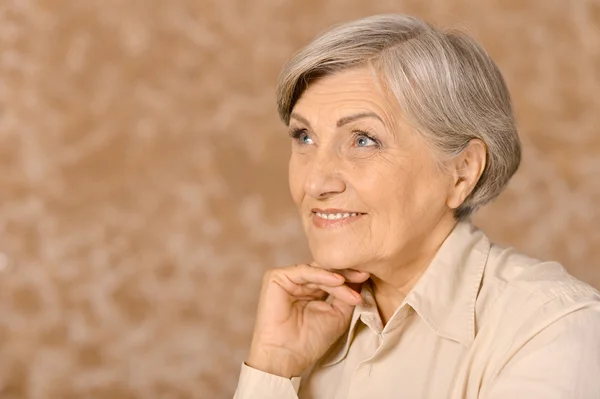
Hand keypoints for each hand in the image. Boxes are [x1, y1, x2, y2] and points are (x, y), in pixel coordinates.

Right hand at [246, 263, 369, 377]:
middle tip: (364, 274)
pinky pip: (304, 271)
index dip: (350, 277)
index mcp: (311, 291)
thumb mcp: (338, 314)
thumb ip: (346, 295)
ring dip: (338, 277)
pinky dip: (323, 275)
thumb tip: (361, 277)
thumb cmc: (310, 340)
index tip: (368, 277)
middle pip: (325, 271)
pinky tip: (339, 281)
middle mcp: (298, 283)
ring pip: (318, 271)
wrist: (287, 356)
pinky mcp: (276, 277)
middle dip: (347, 273)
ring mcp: (287, 279)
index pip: (331, 277)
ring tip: (356, 281)